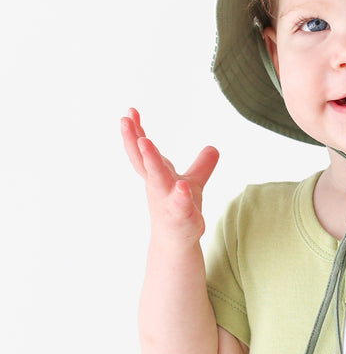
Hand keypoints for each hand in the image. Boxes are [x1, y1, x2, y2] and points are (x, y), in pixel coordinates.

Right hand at [120, 108, 218, 241]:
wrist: (177, 242)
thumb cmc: (179, 210)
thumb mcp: (193, 183)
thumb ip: (201, 165)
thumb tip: (213, 148)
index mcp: (157, 175)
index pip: (143, 151)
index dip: (136, 131)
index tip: (129, 111)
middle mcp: (158, 186)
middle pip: (143, 161)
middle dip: (133, 140)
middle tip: (124, 120)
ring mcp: (167, 201)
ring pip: (158, 179)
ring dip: (151, 160)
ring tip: (145, 142)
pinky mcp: (181, 217)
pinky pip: (181, 205)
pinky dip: (181, 196)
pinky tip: (183, 187)